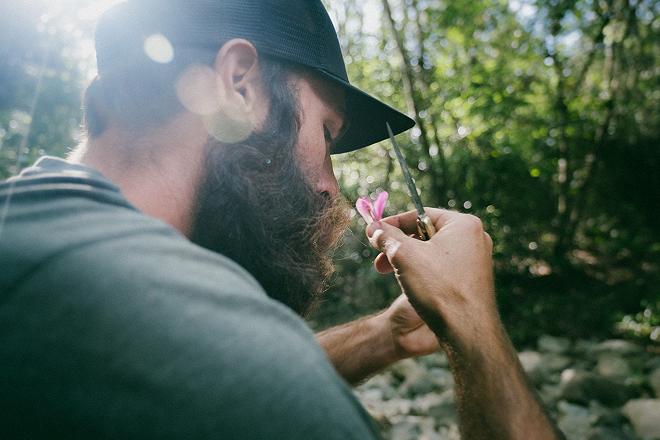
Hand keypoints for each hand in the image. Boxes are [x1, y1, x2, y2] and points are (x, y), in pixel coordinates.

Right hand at [367, 208, 496, 348]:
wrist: (467, 332)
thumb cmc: (438, 288)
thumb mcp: (404, 255)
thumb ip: (386, 236)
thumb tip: (373, 227)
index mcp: (463, 224)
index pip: (420, 214)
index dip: (392, 223)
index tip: (373, 232)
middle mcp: (474, 239)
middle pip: (425, 234)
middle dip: (397, 245)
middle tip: (378, 258)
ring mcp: (475, 260)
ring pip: (431, 252)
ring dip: (406, 260)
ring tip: (389, 273)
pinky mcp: (471, 280)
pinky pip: (441, 267)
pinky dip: (421, 271)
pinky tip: (410, 286)